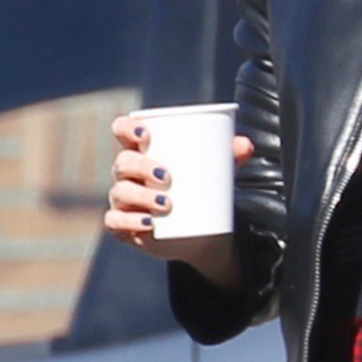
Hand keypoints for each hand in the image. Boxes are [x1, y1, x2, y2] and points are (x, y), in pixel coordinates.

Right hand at [105, 113, 251, 288]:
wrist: (200, 233)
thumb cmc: (199, 192)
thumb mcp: (215, 173)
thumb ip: (230, 158)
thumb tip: (246, 144)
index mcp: (142, 152)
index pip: (122, 131)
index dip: (126, 128)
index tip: (145, 134)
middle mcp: (127, 174)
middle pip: (123, 162)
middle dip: (141, 166)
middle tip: (167, 176)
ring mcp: (122, 200)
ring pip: (121, 192)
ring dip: (141, 196)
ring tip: (167, 203)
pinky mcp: (123, 226)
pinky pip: (115, 222)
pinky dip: (130, 222)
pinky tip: (147, 223)